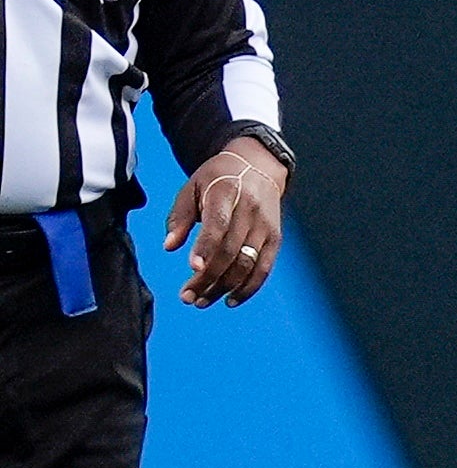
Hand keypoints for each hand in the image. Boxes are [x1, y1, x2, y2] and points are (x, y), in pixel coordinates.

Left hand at [162, 138, 286, 307]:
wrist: (257, 165)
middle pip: (231, 251)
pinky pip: (264, 268)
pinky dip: (249, 287)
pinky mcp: (275, 238)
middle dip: (208, 278)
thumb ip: (179, 217)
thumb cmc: (217, 178)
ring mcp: (266, 226)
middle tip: (187, 297)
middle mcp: (250, 210)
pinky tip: (231, 300)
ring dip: (224, 287)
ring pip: (247, 264)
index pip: (218, 224)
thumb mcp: (192, 188)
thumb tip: (170, 247)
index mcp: (227, 193)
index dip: (206, 247)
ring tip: (202, 301)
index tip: (192, 268)